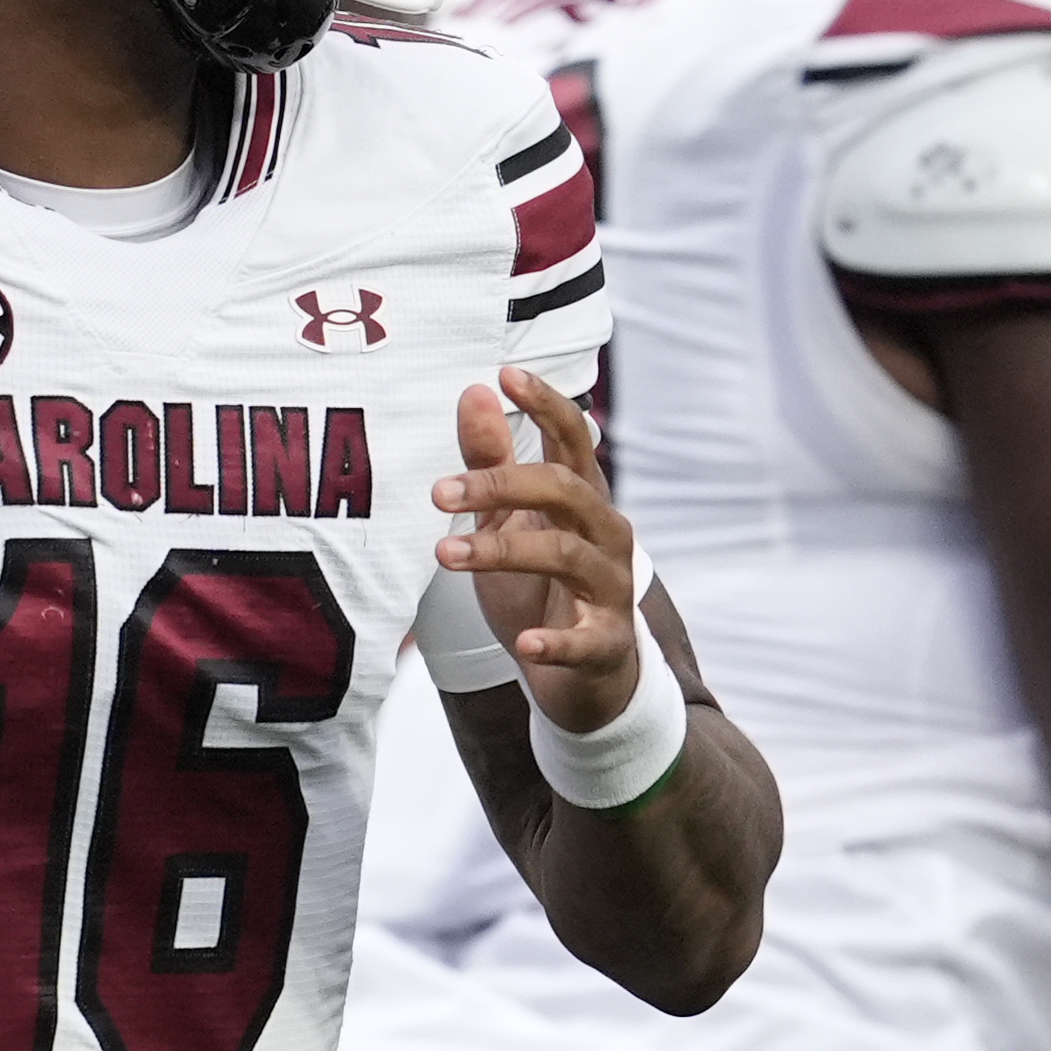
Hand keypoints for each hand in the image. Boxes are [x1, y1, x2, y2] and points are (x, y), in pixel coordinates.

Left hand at [432, 366, 641, 733]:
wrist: (580, 676)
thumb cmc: (540, 587)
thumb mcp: (509, 523)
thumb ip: (493, 462)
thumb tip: (475, 390)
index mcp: (583, 497)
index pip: (574, 438)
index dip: (546, 404)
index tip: (506, 374)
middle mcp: (605, 533)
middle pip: (565, 490)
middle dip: (502, 485)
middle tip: (439, 492)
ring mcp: (611, 588)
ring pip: (565, 556)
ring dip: (501, 552)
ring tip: (442, 554)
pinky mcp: (607, 643)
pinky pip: (585, 641)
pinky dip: (556, 643)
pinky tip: (525, 644)